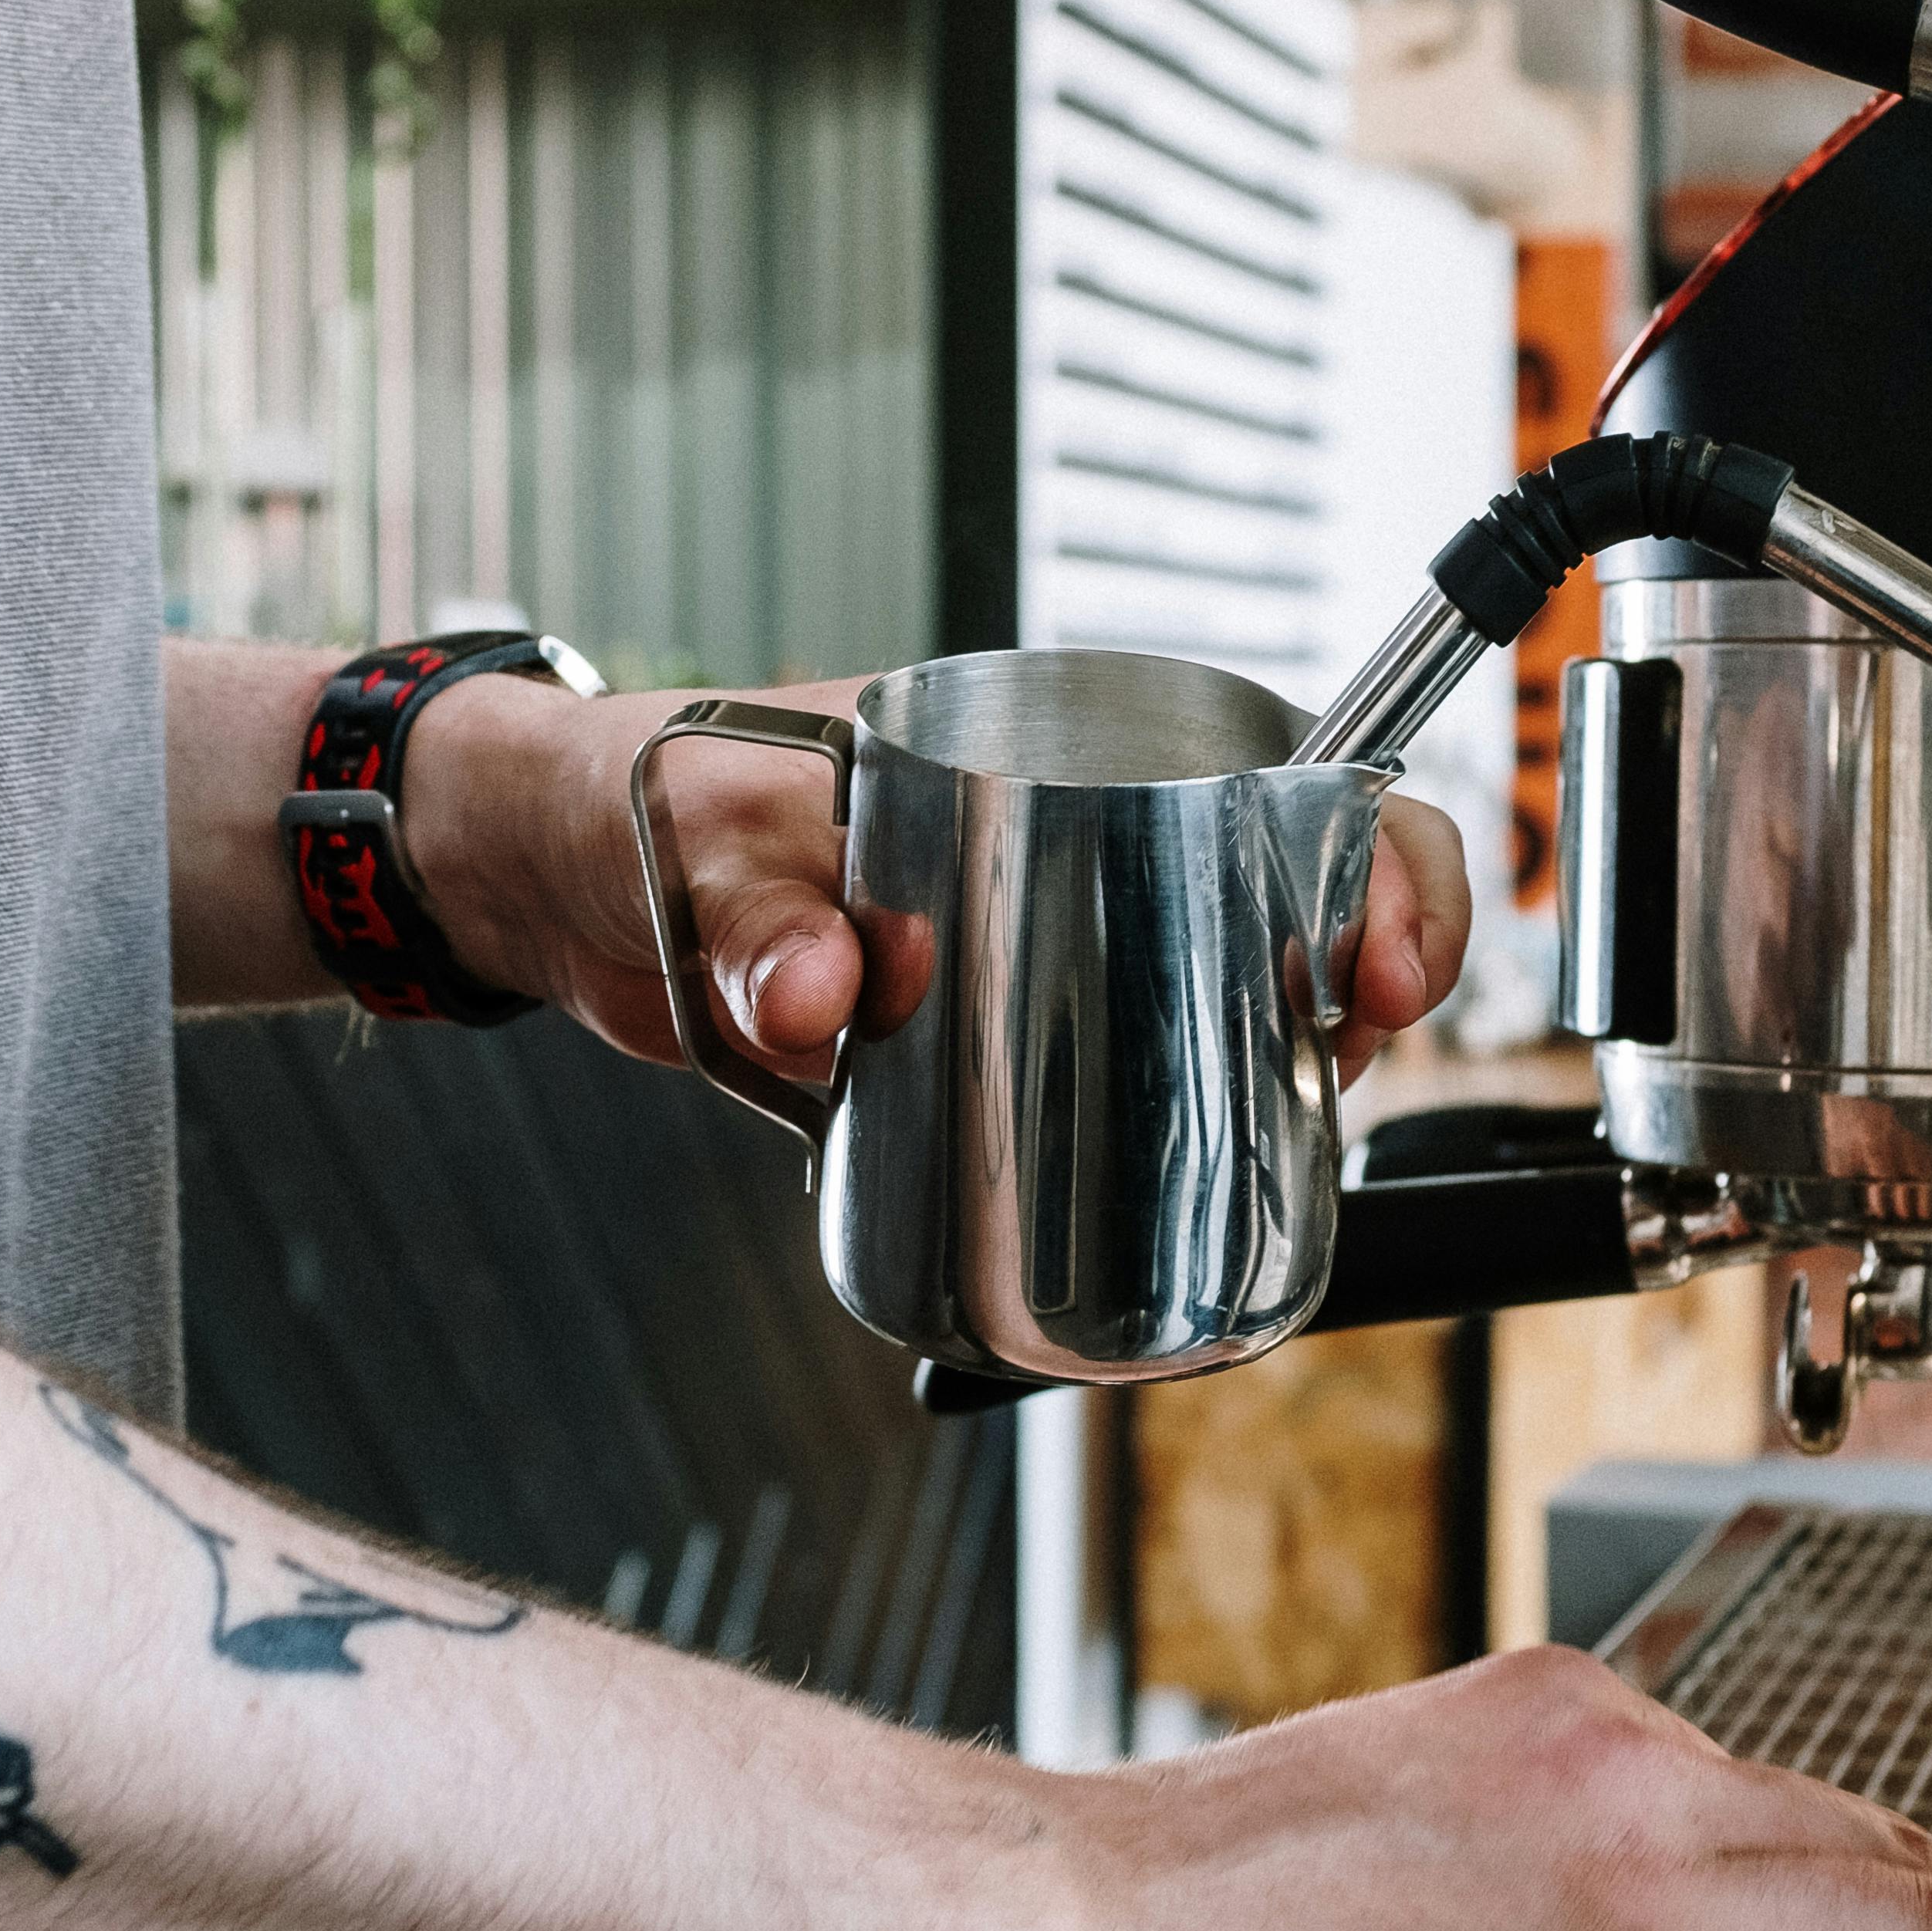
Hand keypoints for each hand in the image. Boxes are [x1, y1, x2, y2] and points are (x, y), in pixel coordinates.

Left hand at [405, 672, 1475, 1081]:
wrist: (550, 878)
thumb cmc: (638, 792)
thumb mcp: (703, 832)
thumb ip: (758, 913)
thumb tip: (824, 993)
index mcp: (1041, 742)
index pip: (1269, 769)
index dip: (1367, 854)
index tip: (1381, 954)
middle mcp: (1071, 836)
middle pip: (1283, 889)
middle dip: (1361, 969)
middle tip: (1354, 1058)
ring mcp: (1036, 940)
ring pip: (1216, 989)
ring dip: (1279, 1058)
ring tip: (1298, 1130)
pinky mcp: (982, 1036)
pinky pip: (1107, 1075)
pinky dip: (1165, 1126)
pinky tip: (1189, 1188)